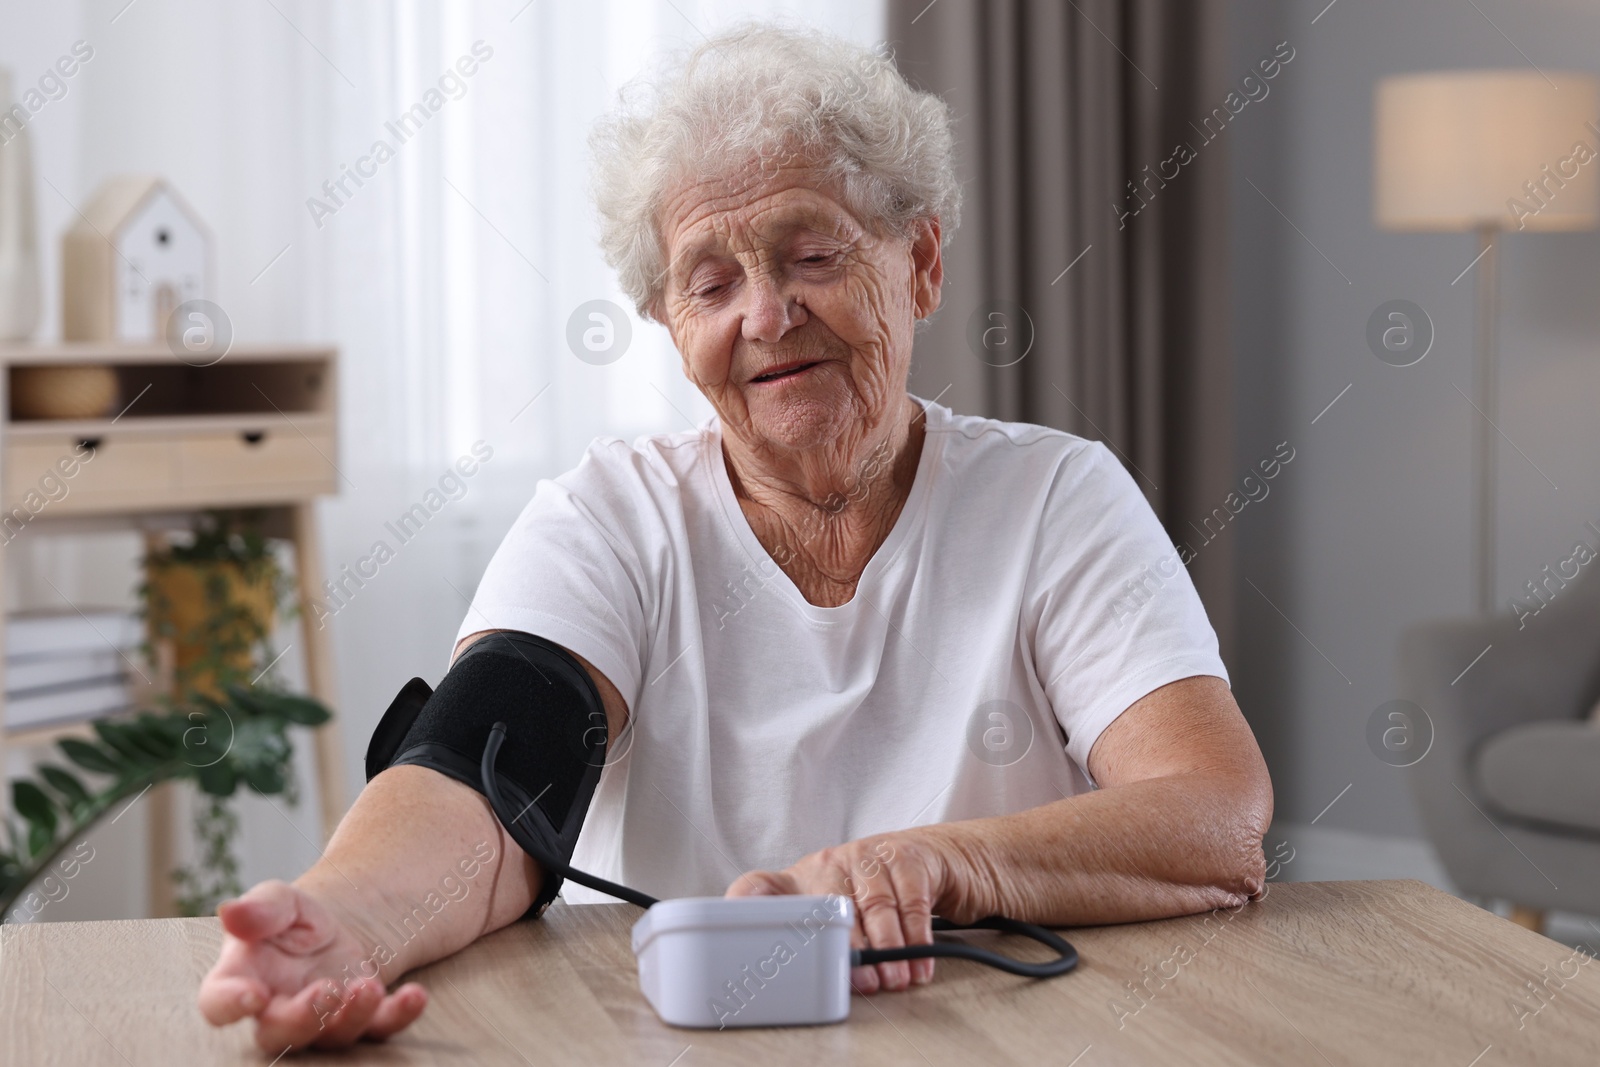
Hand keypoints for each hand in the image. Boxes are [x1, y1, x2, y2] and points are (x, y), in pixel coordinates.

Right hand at [198, 879, 427, 1051]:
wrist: (341, 924)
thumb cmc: (292, 917)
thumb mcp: (278, 899)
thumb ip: (259, 908)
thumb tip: (231, 911)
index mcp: (242, 979)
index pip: (219, 1003)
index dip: (230, 1005)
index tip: (253, 996)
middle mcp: (276, 1011)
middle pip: (277, 1035)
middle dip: (302, 1019)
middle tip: (327, 990)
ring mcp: (321, 1021)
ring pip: (331, 1038)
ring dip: (354, 1016)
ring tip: (370, 985)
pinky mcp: (362, 1020)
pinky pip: (380, 1028)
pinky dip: (399, 1015)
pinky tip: (416, 995)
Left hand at [727, 831, 970, 994]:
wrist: (929, 858)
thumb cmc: (873, 893)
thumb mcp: (840, 911)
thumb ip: (821, 944)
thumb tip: (811, 992)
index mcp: (800, 880)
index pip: (758, 888)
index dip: (744, 908)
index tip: (741, 931)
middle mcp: (827, 863)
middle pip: (828, 906)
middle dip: (848, 949)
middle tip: (862, 981)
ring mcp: (866, 856)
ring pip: (875, 905)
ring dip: (888, 949)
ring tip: (895, 979)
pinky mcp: (903, 857)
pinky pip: (910, 902)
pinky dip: (916, 938)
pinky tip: (917, 963)